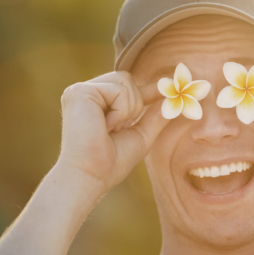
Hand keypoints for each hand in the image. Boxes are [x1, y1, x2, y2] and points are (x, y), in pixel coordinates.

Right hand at [57, 72, 167, 193]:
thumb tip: (173, 100)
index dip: (149, 87)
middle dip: (136, 104)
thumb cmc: (110, 163)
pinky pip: (119, 90)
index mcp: (94, 102)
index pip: (125, 86)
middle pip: (127, 78)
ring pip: (125, 81)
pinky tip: (106, 127)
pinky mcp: (80, 92)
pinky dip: (121, 111)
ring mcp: (80, 90)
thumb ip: (155, 117)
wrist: (91, 176)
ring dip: (129, 109)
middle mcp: (85, 93)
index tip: (171, 85)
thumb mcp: (140, 136)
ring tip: (112, 129)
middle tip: (122, 128)